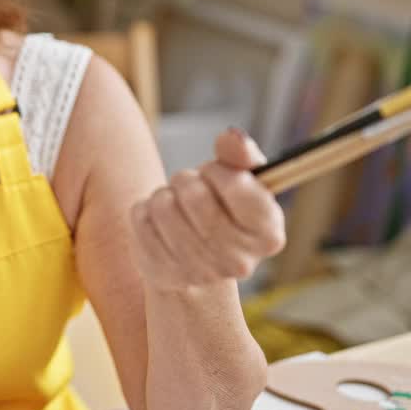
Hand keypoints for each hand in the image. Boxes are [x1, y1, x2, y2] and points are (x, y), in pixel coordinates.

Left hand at [131, 128, 285, 289]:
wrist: (195, 259)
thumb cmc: (223, 210)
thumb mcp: (241, 181)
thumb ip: (242, 156)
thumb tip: (233, 137)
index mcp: (268, 235)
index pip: (236, 185)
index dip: (218, 170)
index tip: (216, 174)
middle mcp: (239, 261)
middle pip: (194, 195)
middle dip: (187, 180)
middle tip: (191, 188)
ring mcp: (200, 272)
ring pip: (163, 206)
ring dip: (164, 195)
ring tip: (175, 205)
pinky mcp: (163, 273)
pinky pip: (141, 219)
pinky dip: (145, 210)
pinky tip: (159, 223)